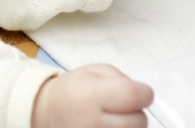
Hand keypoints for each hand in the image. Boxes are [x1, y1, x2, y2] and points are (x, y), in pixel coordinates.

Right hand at [32, 64, 152, 127]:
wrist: (49, 114)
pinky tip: (110, 126)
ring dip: (129, 126)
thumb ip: (122, 80)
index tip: (139, 93)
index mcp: (90, 96)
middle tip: (120, 108)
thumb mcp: (92, 72)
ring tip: (113, 120)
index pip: (135, 96)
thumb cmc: (72, 93)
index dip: (143, 93)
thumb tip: (145, 96)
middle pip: (140, 121)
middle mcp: (91, 123)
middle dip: (135, 112)